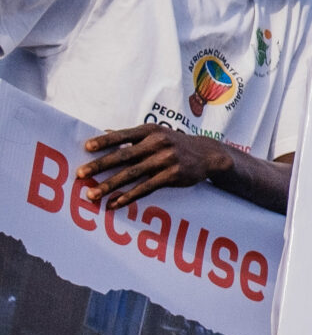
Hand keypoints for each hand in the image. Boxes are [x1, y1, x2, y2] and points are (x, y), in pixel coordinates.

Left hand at [79, 126, 233, 209]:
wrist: (208, 154)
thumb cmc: (176, 143)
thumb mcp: (157, 134)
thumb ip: (132, 136)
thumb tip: (104, 132)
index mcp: (150, 131)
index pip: (122, 135)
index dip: (104, 141)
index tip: (86, 147)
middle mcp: (157, 143)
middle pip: (123, 156)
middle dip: (99, 165)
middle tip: (80, 174)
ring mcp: (166, 160)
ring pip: (132, 174)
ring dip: (109, 185)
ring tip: (92, 194)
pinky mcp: (172, 175)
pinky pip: (146, 188)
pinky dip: (129, 196)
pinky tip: (116, 203)